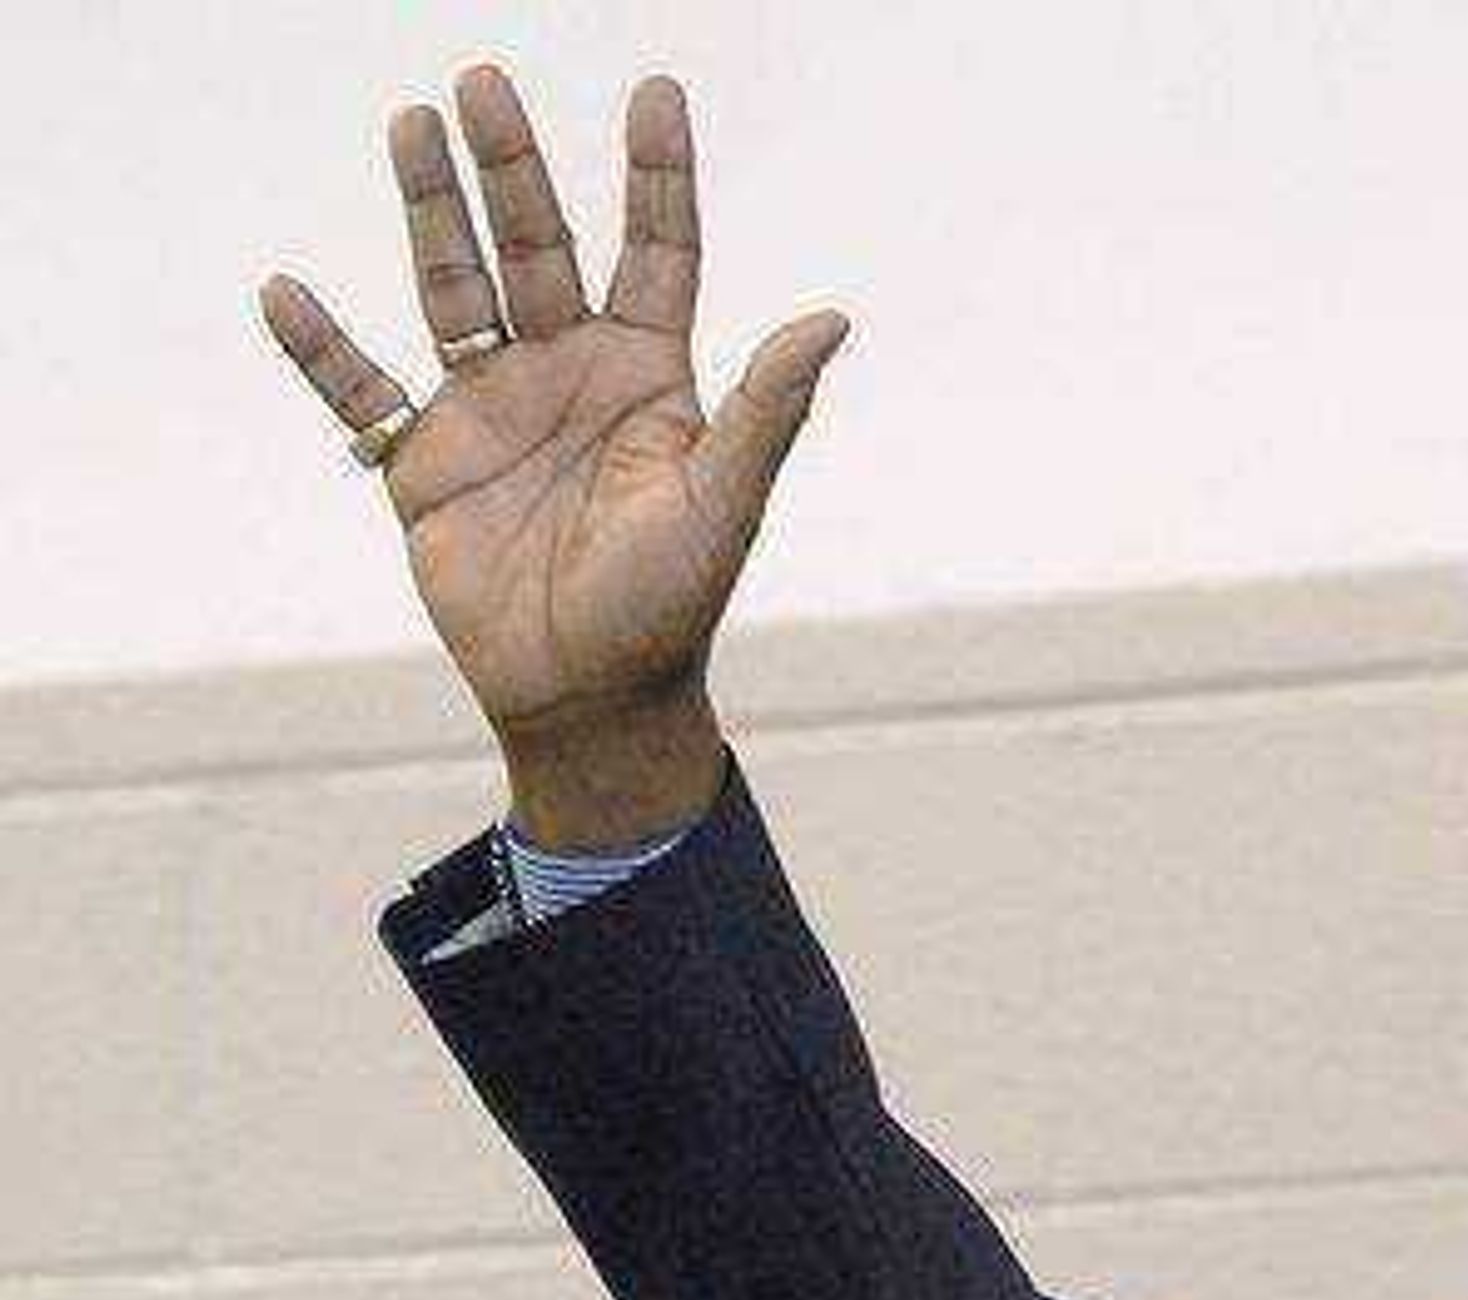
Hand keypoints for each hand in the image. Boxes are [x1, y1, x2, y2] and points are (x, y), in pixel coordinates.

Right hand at [261, 67, 847, 844]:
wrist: (592, 698)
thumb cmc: (671, 607)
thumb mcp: (725, 503)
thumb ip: (768, 410)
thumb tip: (832, 320)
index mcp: (649, 377)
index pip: (657, 252)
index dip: (657, 176)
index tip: (656, 93)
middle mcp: (567, 374)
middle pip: (537, 245)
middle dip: (511, 167)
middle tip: (483, 85)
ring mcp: (492, 409)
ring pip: (452, 287)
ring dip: (430, 214)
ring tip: (410, 127)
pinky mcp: (425, 461)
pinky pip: (361, 391)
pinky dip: (322, 348)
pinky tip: (287, 295)